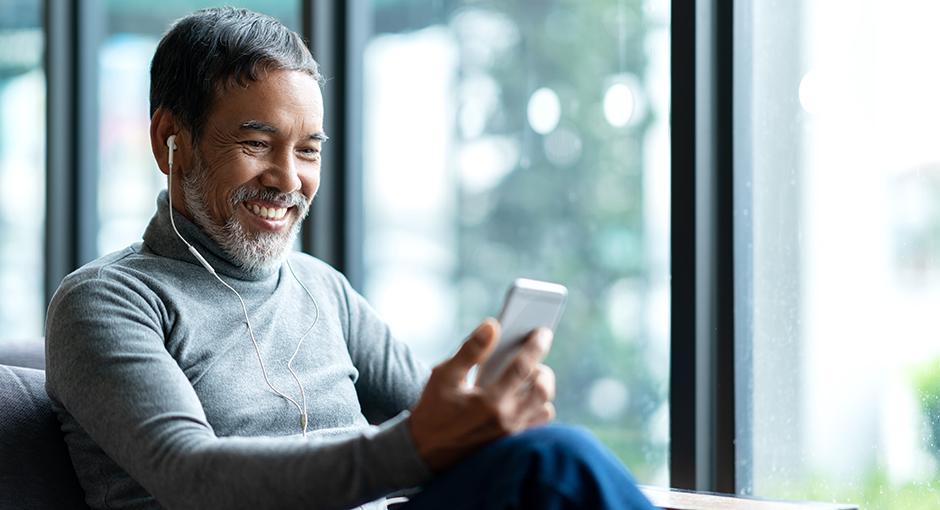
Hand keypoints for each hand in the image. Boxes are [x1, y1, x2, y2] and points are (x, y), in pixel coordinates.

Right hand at [408, 318, 555, 471]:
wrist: (426, 450)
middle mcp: (506, 419)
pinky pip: (538, 422)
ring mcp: (512, 433)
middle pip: (543, 389)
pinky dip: (537, 406)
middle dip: (543, 369)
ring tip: (527, 378)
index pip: (522, 368)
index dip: (535, 346)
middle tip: (532, 360)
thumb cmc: (434, 409)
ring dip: (541, 390)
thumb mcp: (444, 376)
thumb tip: (492, 326)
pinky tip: (522, 395)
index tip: (543, 332)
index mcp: (490, 402)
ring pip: (545, 407)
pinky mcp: (511, 441)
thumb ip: (471, 350)